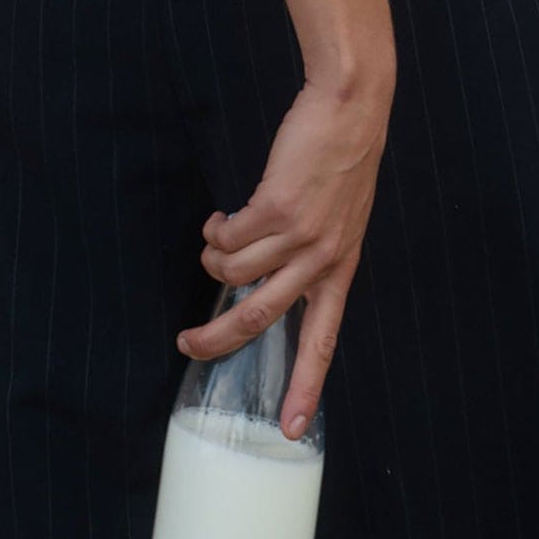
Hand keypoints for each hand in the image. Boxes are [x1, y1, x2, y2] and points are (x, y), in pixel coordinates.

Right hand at [177, 76, 392, 440]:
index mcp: (341, 269)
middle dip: (217, 339)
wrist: (351, 109)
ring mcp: (300, 235)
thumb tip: (264, 279)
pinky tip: (222, 217)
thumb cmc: (342, 161)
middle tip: (187, 344)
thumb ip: (311, 255)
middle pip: (260, 319)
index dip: (304, 387)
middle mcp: (322, 260)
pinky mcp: (277, 208)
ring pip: (234, 273)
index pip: (323, 341)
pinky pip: (229, 237)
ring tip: (217, 239)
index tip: (289, 430)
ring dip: (213, 260)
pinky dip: (216, 230)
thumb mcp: (341, 220)